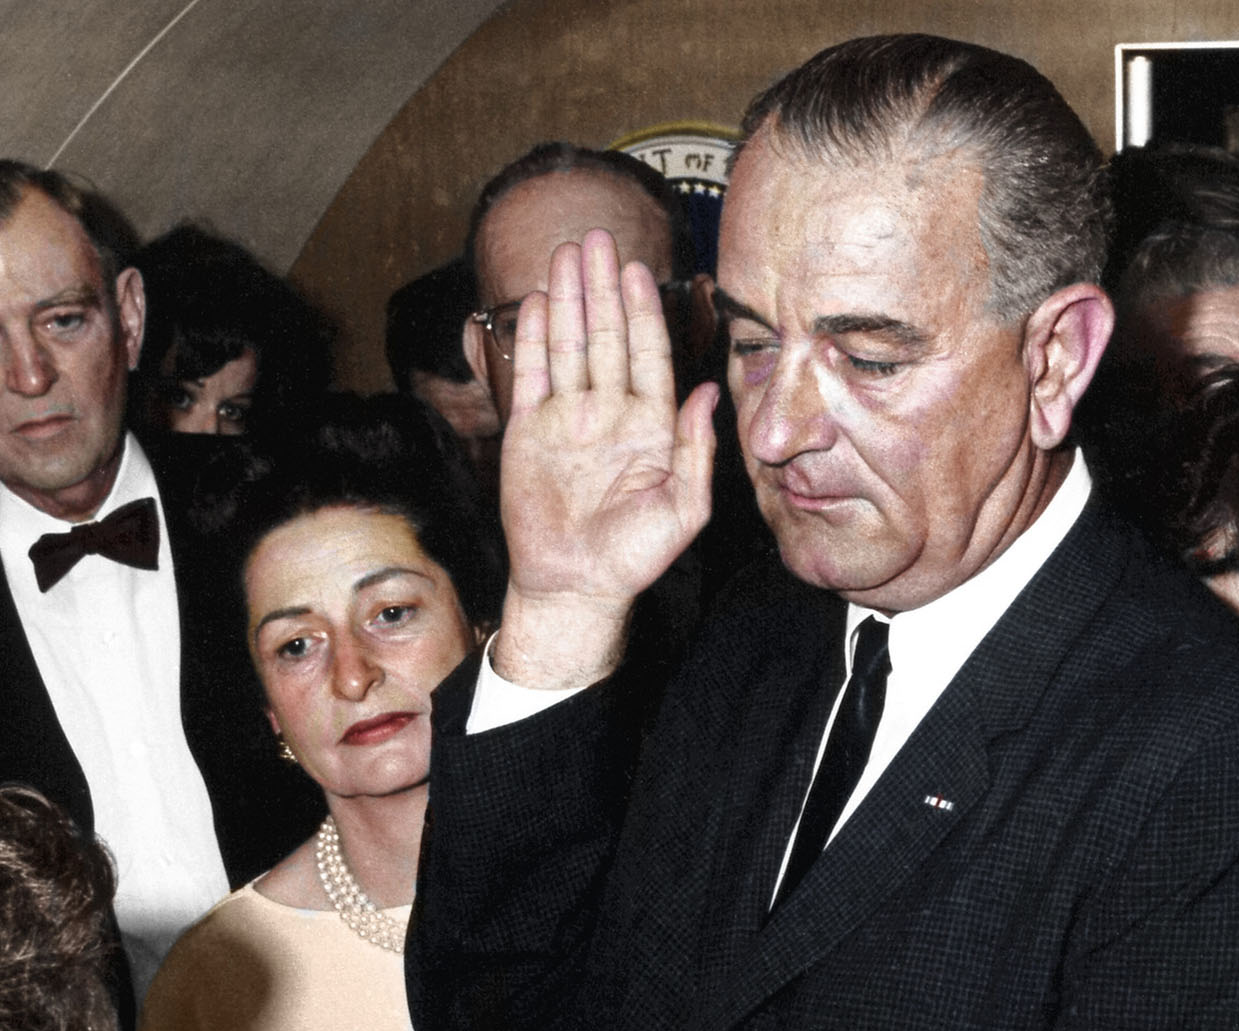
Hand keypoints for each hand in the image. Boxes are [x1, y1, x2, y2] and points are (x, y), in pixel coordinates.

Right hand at [492, 228, 721, 690]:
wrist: (575, 585)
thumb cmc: (635, 556)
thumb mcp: (683, 509)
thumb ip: (698, 450)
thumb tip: (709, 392)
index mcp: (650, 425)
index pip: (646, 354)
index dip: (641, 311)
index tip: (636, 269)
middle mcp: (609, 412)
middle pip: (605, 336)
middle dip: (601, 287)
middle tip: (596, 238)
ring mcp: (568, 418)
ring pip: (569, 344)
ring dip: (568, 299)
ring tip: (566, 253)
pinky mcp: (529, 431)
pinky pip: (533, 373)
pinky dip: (534, 337)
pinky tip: (539, 301)